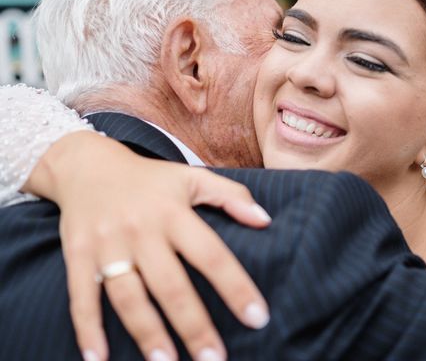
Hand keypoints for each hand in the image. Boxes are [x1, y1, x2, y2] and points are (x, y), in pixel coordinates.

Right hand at [25, 132, 270, 360]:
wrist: (88, 165)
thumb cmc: (150, 179)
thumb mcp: (192, 178)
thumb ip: (232, 196)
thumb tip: (266, 221)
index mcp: (173, 212)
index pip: (211, 254)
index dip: (236, 287)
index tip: (258, 317)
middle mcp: (141, 230)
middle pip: (170, 285)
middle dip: (193, 325)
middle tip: (214, 360)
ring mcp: (106, 244)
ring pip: (128, 296)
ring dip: (147, 333)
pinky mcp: (77, 255)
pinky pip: (81, 296)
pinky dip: (87, 329)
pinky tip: (99, 358)